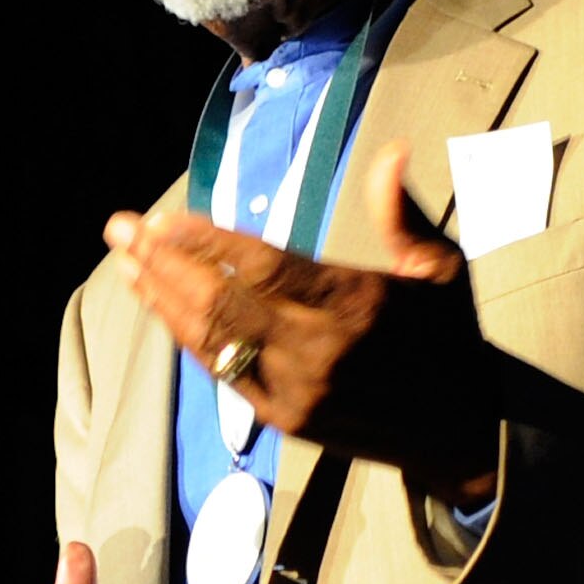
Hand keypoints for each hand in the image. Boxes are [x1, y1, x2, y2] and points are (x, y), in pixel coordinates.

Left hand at [102, 140, 497, 503]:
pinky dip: (186, 335)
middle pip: (221, 303)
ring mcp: (296, 389)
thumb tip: (392, 150)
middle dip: (162, 262)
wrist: (463, 433)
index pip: (265, 267)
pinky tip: (160, 305)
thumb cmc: (450, 338)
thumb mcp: (438, 270)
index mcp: (358, 303)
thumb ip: (401, 213)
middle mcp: (320, 349)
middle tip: (121, 228)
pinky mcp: (284, 418)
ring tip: (125, 262)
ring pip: (212, 340)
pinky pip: (222, 371)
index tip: (163, 219)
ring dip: (161, 298)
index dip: (206, 243)